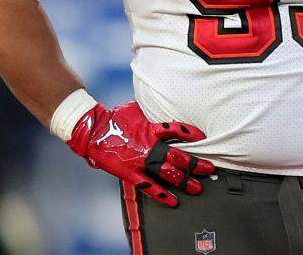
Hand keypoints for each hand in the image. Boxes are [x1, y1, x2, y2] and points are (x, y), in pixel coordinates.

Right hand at [66, 101, 214, 206]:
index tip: (203, 138)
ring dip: (184, 181)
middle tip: (209, 168)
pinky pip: (149, 186)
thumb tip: (162, 101)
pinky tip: (173, 201)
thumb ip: (151, 111)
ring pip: (168, 173)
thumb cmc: (114, 117)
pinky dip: (161, 194)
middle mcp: (149, 145)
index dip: (191, 134)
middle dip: (195, 163)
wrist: (93, 130)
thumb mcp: (136, 109)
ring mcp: (141, 161)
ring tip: (197, 188)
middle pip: (178, 156)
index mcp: (151, 128)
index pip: (177, 130)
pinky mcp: (131, 173)